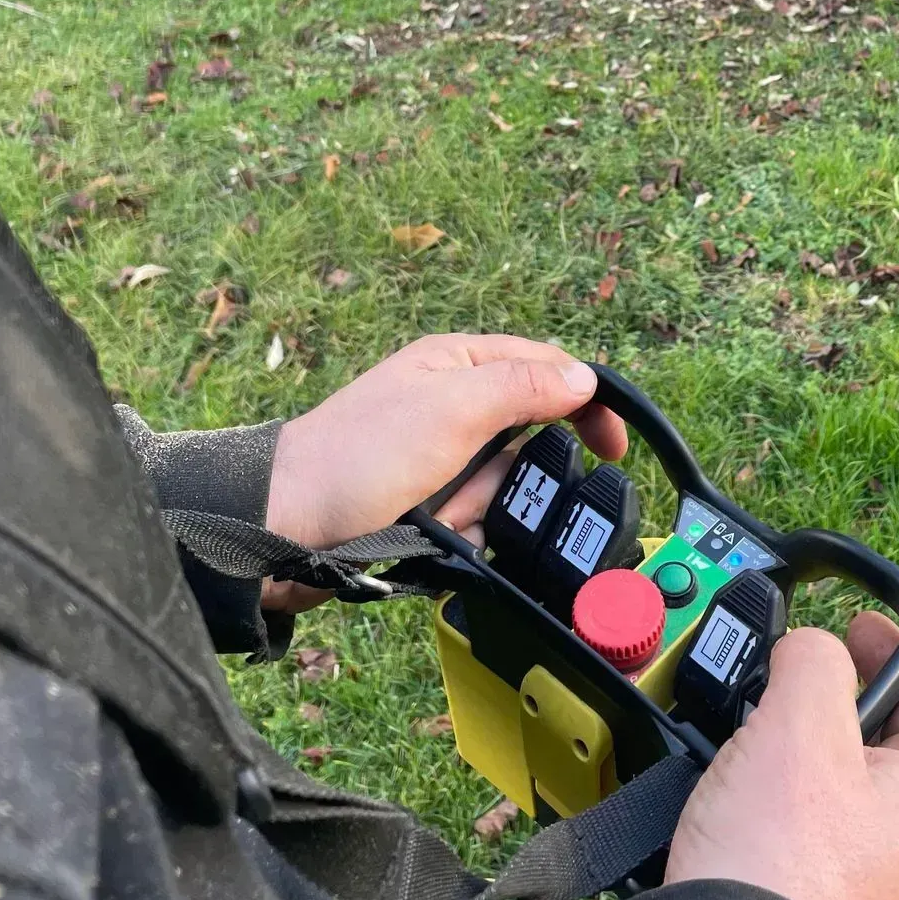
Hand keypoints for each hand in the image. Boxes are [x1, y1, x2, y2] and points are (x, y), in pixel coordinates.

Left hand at [261, 336, 625, 610]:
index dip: (586, 402)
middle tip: (469, 486)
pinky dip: (460, 535)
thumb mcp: (452, 408)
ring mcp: (437, 457)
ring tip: (432, 514)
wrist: (284, 528)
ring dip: (477, 510)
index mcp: (457, 362)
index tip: (614, 446)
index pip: (546, 368)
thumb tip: (584, 378)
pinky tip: (426, 537)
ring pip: (503, 489)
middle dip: (506, 478)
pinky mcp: (424, 502)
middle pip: (528, 441)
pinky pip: (475, 522)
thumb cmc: (357, 457)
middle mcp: (450, 404)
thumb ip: (523, 387)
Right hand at [663, 614, 898, 899]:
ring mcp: (862, 887)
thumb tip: (811, 652)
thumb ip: (816, 660)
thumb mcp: (801, 720)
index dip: (896, 652)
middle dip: (840, 700)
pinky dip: (778, 798)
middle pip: (884, 746)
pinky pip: (805, 833)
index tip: (860, 626)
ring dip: (803, 749)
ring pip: (839, 790)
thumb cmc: (778, 856)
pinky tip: (740, 792)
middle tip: (797, 672)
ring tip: (758, 728)